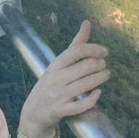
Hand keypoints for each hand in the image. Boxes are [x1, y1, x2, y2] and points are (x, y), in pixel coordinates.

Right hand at [19, 21, 109, 137]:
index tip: (104, 52)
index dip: (93, 49)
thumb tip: (87, 23)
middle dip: (100, 65)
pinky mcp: (60, 111)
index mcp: (55, 65)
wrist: (32, 114)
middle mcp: (55, 79)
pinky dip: (92, 98)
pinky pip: (80, 105)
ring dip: (100, 78)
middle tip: (104, 66)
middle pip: (85, 67)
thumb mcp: (58, 65)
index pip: (76, 51)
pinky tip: (98, 93)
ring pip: (85, 84)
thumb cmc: (49, 86)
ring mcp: (57, 96)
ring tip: (106, 75)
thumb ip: (75, 46)